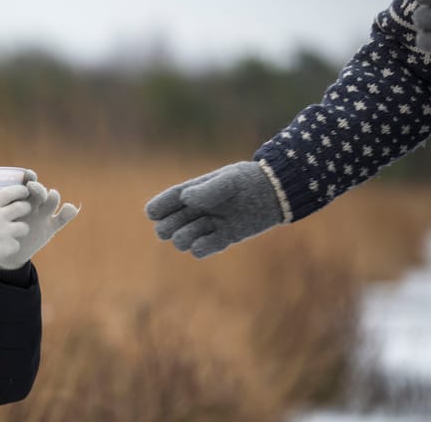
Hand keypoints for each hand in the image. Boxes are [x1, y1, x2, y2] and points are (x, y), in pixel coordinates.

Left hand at [0, 180, 78, 269]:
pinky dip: (68, 211)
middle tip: (32, 187)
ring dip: (53, 196)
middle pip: (39, 190)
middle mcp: (33, 203)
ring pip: (52, 201)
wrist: (4, 253)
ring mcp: (43, 214)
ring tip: (51, 195)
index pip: (26, 182)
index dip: (28, 176)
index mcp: (19, 197)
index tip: (26, 174)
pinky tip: (69, 209)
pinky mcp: (51, 227)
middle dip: (37, 187)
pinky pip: (63, 217)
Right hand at [0, 184, 30, 281]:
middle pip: (23, 207)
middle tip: (23, 213)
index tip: (24, 192)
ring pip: (25, 227)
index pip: (9, 192)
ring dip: (20, 231)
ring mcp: (2, 232)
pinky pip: (17, 245)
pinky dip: (11, 248)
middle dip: (26, 210)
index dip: (20, 190)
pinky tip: (1, 250)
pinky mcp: (5, 248)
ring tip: (11, 235)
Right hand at [144, 161, 281, 257]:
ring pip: (181, 240)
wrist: (275, 193)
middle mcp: (196, 210)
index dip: (157, 208)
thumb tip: (185, 199)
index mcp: (193, 191)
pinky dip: (200, 248)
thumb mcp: (230, 181)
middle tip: (175, 226)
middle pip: (167, 226)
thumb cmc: (249, 181)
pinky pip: (201, 249)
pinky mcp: (222, 238)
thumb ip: (208, 189)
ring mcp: (208, 225)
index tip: (154, 214)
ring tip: (199, 230)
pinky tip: (206, 242)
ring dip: (184, 237)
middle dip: (167, 228)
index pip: (166, 202)